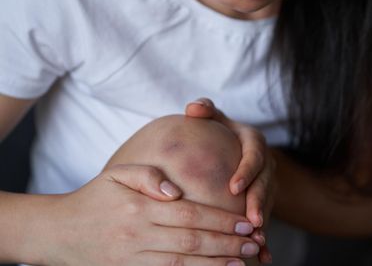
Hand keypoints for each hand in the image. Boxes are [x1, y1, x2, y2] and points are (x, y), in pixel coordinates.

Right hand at [46, 164, 259, 265]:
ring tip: (243, 261)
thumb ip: (149, 176)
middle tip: (254, 242)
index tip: (245, 221)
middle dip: (227, 243)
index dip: (220, 219)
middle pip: (192, 240)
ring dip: (216, 263)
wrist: (58, 231)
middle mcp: (138, 235)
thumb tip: (176, 190)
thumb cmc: (94, 198)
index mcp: (139, 208)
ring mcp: (133, 258)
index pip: (190, 214)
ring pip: (183, 263)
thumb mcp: (117, 174)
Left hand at [185, 98, 275, 263]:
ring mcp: (267, 183)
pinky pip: (265, 218)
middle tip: (252, 220)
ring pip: (268, 204)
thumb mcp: (214, 117)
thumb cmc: (218, 131)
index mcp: (254, 142)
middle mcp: (265, 163)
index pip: (254, 154)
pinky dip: (265, 239)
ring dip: (263, 223)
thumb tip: (193, 108)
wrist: (234, 146)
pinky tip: (262, 258)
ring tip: (255, 241)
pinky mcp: (264, 200)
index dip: (247, 171)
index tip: (233, 187)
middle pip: (266, 183)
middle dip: (259, 202)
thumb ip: (206, 110)